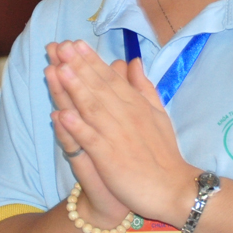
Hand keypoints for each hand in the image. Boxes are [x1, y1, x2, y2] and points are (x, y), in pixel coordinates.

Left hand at [51, 40, 197, 226]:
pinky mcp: (110, 158)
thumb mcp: (158, 113)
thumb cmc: (164, 152)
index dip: (91, 61)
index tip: (75, 43)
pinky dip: (76, 128)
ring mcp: (117, 136)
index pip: (110, 78)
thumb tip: (133, 61)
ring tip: (58, 69)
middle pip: (98, 87)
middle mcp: (126, 115)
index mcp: (136, 104)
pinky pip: (91, 140)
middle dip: (78, 66)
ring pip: (92, 108)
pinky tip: (61, 115)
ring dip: (75, 89)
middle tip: (60, 46)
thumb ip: (143, 87)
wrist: (173, 188)